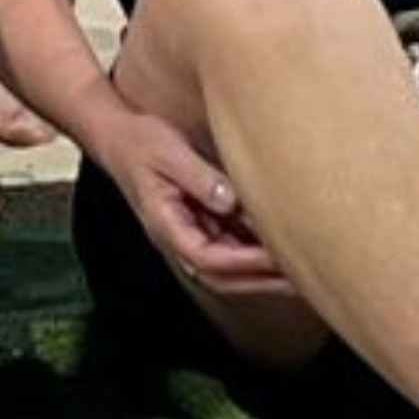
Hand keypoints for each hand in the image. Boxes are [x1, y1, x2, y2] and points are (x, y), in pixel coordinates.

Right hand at [71, 97, 287, 295]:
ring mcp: (189, 232)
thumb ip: (200, 178)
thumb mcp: (168, 153)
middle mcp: (178, 237)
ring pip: (228, 266)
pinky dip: (254, 251)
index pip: (206, 258)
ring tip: (300, 268)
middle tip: (300, 279)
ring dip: (261, 272)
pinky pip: (229, 246)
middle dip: (260, 281)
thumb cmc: (139, 142)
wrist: (117, 137)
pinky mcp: (199, 222)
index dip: (243, 262)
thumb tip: (230, 200)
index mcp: (165, 224)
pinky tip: (280, 245)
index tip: (275, 258)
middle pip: (221, 276)